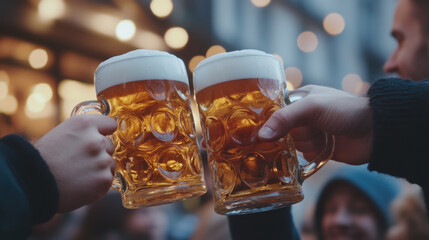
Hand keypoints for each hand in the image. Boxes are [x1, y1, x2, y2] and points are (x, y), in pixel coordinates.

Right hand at [34, 114, 116, 211]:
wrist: (31, 184)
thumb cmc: (43, 159)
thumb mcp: (61, 134)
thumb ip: (83, 133)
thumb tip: (101, 135)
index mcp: (84, 124)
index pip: (110, 124)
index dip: (104, 132)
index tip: (100, 138)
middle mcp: (96, 140)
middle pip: (109, 146)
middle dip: (99, 153)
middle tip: (79, 162)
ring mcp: (102, 160)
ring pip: (109, 163)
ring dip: (99, 169)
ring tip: (77, 174)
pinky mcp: (104, 179)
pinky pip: (108, 179)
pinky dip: (98, 183)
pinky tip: (81, 184)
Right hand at [258, 85, 372, 164]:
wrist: (376, 131)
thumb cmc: (345, 110)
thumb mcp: (312, 107)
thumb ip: (284, 118)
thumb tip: (261, 135)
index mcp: (301, 98)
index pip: (276, 110)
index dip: (271, 120)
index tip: (265, 130)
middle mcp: (305, 115)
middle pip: (284, 131)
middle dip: (297, 134)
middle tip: (313, 128)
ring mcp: (313, 132)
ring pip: (294, 145)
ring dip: (309, 144)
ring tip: (325, 136)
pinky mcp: (321, 149)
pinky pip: (305, 156)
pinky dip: (315, 154)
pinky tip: (327, 147)